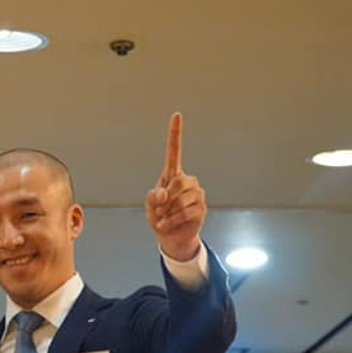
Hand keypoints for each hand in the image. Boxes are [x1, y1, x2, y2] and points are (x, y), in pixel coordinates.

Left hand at [145, 113, 205, 260]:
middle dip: (165, 198)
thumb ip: (153, 197)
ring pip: (181, 199)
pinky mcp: (201, 207)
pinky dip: (172, 220)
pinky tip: (166, 224)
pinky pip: (185, 211)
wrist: (171, 237)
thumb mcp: (150, 207)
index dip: (175, 134)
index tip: (176, 115)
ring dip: (167, 212)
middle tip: (159, 209)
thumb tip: (163, 193)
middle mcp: (187, 180)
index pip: (174, 151)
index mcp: (172, 175)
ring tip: (164, 218)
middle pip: (178, 182)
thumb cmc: (159, 217)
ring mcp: (196, 193)